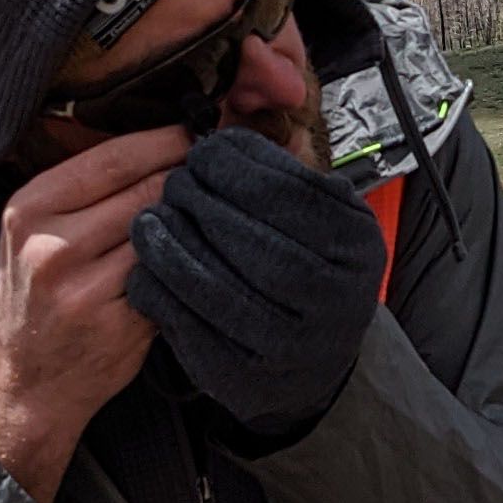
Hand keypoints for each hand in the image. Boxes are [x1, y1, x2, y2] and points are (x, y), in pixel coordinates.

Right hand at [0, 129, 186, 502]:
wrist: (28, 379)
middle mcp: (51, 247)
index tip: (200, 131)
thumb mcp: (38, 230)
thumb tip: (166, 136)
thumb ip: (88, 187)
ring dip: (196, 220)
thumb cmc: (42, 295)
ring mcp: (85, 290)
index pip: (114, 158)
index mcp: (29, 209)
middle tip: (219, 170)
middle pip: (148, 190)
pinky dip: (191, 263)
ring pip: (166, 233)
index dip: (168, 140)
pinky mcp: (119, 324)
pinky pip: (172, 276)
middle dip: (189, 177)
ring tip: (214, 211)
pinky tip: (200, 257)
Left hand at [125, 128, 388, 438]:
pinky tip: (148, 265)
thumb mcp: (325, 217)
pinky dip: (159, 290)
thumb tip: (227, 125)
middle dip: (198, 202)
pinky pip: (187, 326)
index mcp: (354, 247)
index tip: (205, 150)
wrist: (316, 364)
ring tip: (150, 220)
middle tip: (174, 184)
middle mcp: (331, 299)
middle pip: (247, 238)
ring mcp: (288, 345)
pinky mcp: (244, 377)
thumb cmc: (314, 273)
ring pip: (212, 285)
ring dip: (170, 245)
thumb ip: (285, 176)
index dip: (235, 166)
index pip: (285, 194)